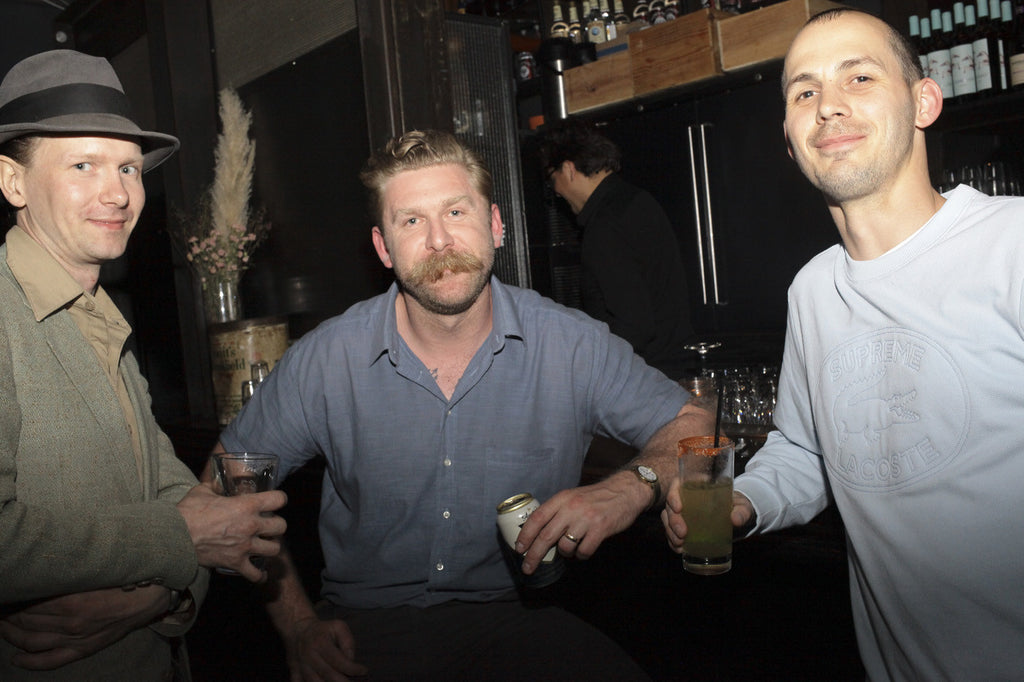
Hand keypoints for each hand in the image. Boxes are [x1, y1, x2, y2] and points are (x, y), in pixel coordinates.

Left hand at [0, 585, 169, 669]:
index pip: (28, 601)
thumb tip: (41, 568)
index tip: (9, 588)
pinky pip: (50, 661)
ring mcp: (77, 638)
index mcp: (72, 600)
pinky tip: (16, 658)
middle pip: (26, 620)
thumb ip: (68, 570)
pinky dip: (30, 662)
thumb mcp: (96, 568)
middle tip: (3, 603)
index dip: (14, 596)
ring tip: (2, 624)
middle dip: (8, 613)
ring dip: (11, 634)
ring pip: (31, 640)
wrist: (152, 595)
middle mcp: (71, 622)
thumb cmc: (125, 575)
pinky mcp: (84, 649)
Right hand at [176, 481, 287, 581]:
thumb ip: (214, 486)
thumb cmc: (188, 512)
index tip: (276, 502)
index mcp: (246, 505)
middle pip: (281, 526)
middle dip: (276, 525)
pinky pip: (255, 574)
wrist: (174, 536)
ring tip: (264, 544)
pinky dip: (259, 575)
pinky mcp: (235, 563)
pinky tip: (259, 573)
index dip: (279, 499)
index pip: (278, 499)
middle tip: (268, 525)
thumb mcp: (203, 491)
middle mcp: (250, 526)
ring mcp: (245, 546)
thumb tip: (216, 482)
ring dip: (271, 546)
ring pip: (274, 549)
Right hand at [283, 616, 367, 680]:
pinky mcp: (294, 673)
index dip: (352, 668)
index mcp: (320, 643)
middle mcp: (309, 656)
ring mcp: (300, 666)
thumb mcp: (339, 627)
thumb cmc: (323, 630)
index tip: (364, 671)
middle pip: (327, 674)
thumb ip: (348, 642)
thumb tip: (351, 660)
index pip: (338, 660)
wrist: (297, 629)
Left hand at [514, 472, 645, 574]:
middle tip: (528, 567)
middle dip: (534, 555)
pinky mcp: (600, 529)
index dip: (525, 535)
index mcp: (562, 499)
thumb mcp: (573, 496)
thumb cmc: (597, 496)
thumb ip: (558, 511)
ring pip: (565, 546)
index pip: (537, 518)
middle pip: (546, 536)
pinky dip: (581, 555)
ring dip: (565, 553)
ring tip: (570, 549)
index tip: (519, 548)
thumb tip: (539, 532)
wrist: (625, 491)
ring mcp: (586, 519)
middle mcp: (572, 507)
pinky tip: (584, 550)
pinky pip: (584, 551)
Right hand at [661, 478, 754, 552]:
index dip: (673, 495)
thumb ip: (742, 511)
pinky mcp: (683, 526)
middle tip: (683, 533)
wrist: (738, 519)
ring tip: (680, 543)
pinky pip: (672, 532)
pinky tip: (680, 549)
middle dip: (672, 520)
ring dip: (670, 532)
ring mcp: (683, 513)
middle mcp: (686, 498)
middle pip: (670, 505)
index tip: (679, 508)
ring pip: (667, 519)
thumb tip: (735, 520)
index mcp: (697, 486)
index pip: (677, 485)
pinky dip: (673, 541)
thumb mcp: (743, 506)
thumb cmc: (739, 507)